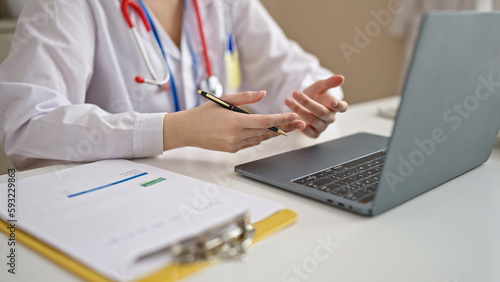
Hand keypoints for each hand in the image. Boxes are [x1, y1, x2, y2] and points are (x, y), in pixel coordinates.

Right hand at [163, 91, 305, 152]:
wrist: (186, 130)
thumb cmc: (204, 113)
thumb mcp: (224, 99)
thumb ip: (245, 97)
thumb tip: (263, 94)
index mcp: (235, 122)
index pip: (264, 122)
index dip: (281, 120)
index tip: (294, 117)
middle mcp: (236, 136)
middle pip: (267, 132)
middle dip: (285, 127)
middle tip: (300, 123)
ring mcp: (234, 145)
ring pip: (261, 139)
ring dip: (276, 133)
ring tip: (291, 127)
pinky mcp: (232, 150)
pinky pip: (252, 143)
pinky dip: (262, 137)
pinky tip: (271, 133)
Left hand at [284, 75, 347, 137]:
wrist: (303, 104)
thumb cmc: (315, 95)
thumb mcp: (320, 86)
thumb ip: (330, 82)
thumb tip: (341, 77)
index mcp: (335, 107)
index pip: (342, 107)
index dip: (339, 105)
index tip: (333, 101)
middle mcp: (330, 118)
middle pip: (322, 112)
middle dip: (307, 102)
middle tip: (295, 93)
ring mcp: (322, 127)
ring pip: (312, 119)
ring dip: (298, 110)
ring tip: (288, 101)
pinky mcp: (313, 133)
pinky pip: (307, 131)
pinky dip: (298, 123)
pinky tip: (290, 116)